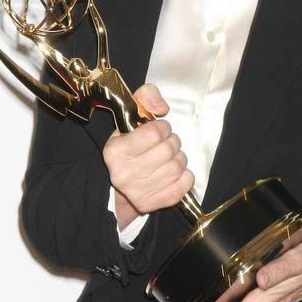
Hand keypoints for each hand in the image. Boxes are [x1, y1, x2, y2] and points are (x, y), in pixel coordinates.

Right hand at [102, 83, 194, 227]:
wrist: (119, 186)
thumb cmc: (129, 146)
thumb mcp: (129, 117)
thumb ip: (146, 97)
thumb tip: (163, 108)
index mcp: (116, 151)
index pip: (154, 133)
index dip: (163, 127)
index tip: (160, 129)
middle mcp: (125, 174)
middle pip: (168, 150)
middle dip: (173, 142)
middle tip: (167, 143)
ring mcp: (139, 192)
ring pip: (177, 166)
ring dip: (179, 158)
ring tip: (169, 157)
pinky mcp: (154, 203)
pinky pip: (184, 184)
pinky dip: (185, 175)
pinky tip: (175, 172)